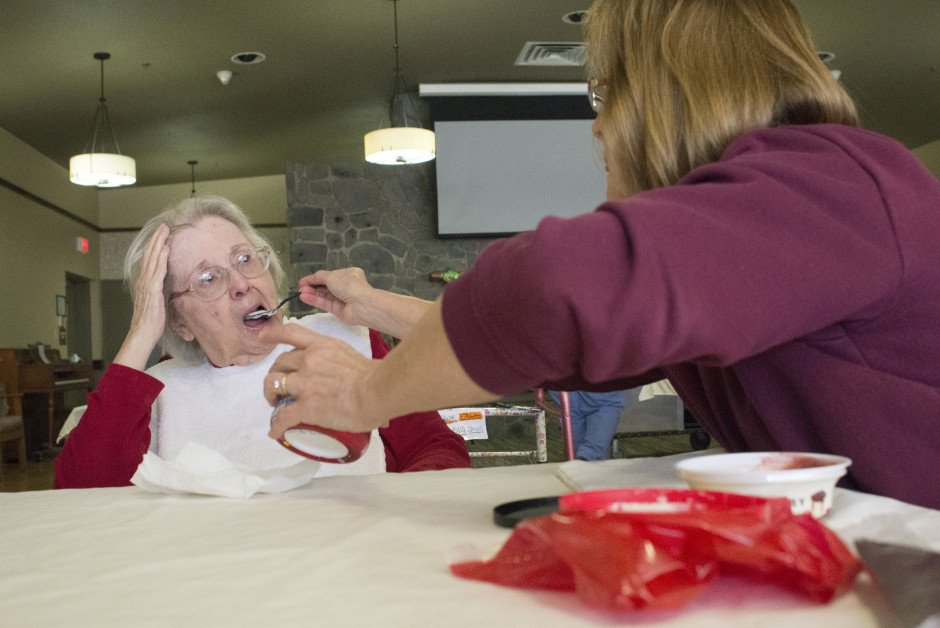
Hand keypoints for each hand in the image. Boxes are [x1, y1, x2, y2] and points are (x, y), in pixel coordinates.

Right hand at [113, 224, 170, 369]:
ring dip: (159, 243)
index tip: (160, 235)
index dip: (154, 246)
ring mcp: (147, 285)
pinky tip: (165, 249)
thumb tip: (165, 286)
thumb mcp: (155, 302)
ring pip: (152, 259)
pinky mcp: (152, 291)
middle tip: (163, 226)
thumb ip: (158, 292)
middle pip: (149, 255)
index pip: (148, 260)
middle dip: (156, 239)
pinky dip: (161, 259)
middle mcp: (144, 281)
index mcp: (145, 283)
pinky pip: (157, 271)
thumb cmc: (150, 321)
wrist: (142, 333)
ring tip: (165, 231)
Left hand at [261, 323, 384, 436]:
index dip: (273, 335)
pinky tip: (275, 431)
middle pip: (278, 363)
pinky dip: (276, 425)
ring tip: (275, 405)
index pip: (291, 333)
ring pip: (273, 385)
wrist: (377, 391)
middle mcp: (308, 360)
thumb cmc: (376, 377)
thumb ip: (349, 368)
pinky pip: (282, 416)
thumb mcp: (355, 358)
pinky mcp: (305, 406)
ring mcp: (304, 383)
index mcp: (321, 346)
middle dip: (275, 374)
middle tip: (280, 386)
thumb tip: (363, 387)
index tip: (264, 338)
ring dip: (271, 396)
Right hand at [298, 268, 373, 326]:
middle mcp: (345, 286)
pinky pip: (324, 303)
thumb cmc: (350, 286)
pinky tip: (304, 298)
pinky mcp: (338, 309)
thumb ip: (319, 277)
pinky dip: (314, 300)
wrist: (361, 305)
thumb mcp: (332, 276)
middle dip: (313, 286)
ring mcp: (342, 298)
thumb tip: (309, 278)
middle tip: (301, 287)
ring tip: (301, 293)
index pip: (329, 275)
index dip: (316, 278)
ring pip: (324, 295)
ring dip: (312, 293)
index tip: (304, 281)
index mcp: (348, 274)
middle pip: (325, 286)